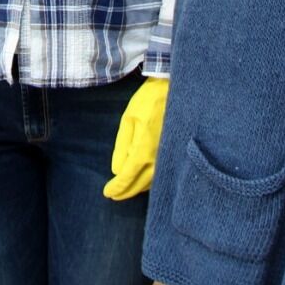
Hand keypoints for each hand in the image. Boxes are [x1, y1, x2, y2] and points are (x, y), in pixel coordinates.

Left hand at [103, 76, 167, 199]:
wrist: (176, 90)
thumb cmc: (149, 101)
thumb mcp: (129, 119)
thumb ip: (122, 146)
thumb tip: (117, 169)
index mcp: (144, 149)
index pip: (127, 177)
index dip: (116, 188)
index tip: (107, 193)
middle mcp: (159, 158)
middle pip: (139, 185)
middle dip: (125, 192)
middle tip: (114, 195)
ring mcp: (170, 158)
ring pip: (152, 183)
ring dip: (138, 187)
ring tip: (126, 187)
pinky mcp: (177, 154)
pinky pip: (161, 174)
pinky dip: (150, 180)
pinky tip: (143, 178)